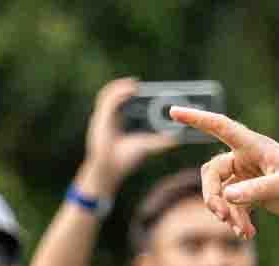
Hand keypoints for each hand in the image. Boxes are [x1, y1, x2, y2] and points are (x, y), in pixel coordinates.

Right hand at [78, 78, 179, 196]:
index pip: (120, 103)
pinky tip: (128, 90)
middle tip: (138, 83)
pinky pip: (108, 102)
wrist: (110, 169)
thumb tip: (177, 138)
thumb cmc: (124, 159)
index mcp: (115, 122)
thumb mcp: (146, 146)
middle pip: (114, 97)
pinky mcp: (100, 120)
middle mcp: (107, 118)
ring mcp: (102, 118)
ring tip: (134, 83)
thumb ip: (160, 141)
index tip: (140, 88)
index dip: (128, 93)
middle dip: (124, 88)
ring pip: (109, 96)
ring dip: (120, 87)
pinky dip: (118, 94)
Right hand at [173, 108, 278, 234]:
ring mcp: (250, 177)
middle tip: (221, 215)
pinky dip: (237, 220)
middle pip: (212, 172)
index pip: (220, 127)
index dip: (196, 119)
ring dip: (226, 213)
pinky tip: (247, 235)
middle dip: (212, 195)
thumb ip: (256, 191)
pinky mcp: (256, 194)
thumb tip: (227, 197)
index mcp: (254, 146)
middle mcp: (248, 159)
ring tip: (240, 231)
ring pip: (222, 193)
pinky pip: (235, 206)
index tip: (173, 111)